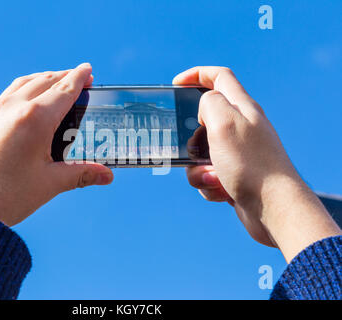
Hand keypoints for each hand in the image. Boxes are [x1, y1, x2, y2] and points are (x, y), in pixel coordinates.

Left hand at [0, 63, 113, 225]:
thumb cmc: (4, 196)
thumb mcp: (49, 183)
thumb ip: (81, 174)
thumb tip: (108, 176)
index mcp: (36, 120)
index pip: (64, 90)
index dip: (79, 78)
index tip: (87, 69)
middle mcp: (14, 109)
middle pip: (44, 81)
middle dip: (64, 76)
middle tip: (79, 77)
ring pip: (23, 84)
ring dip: (42, 78)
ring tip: (55, 81)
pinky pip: (7, 95)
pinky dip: (23, 89)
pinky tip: (26, 100)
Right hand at [174, 66, 340, 261]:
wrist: (272, 208)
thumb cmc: (250, 164)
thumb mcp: (224, 122)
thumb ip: (208, 103)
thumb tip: (203, 109)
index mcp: (241, 107)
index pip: (219, 77)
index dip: (196, 75)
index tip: (176, 84)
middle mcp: (241, 127)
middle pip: (202, 120)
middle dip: (189, 138)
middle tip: (190, 149)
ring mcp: (237, 152)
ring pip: (199, 152)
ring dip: (197, 167)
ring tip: (214, 177)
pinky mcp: (234, 173)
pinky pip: (207, 174)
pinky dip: (208, 183)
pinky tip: (222, 190)